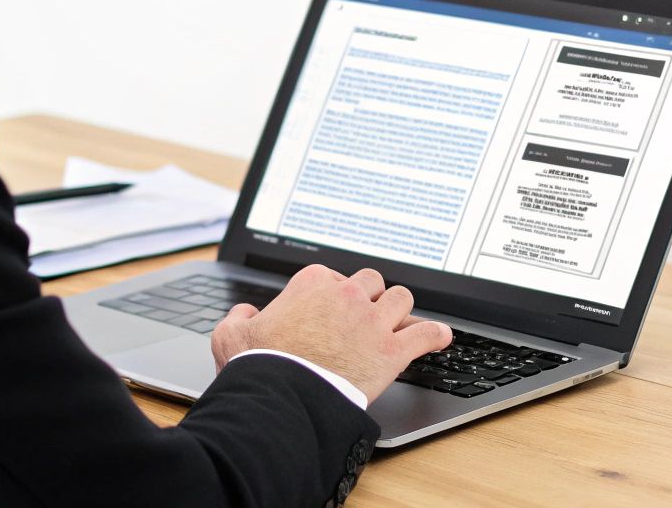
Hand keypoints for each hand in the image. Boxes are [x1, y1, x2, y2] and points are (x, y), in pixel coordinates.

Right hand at [210, 263, 452, 402]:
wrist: (284, 396)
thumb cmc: (260, 366)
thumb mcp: (230, 336)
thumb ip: (237, 319)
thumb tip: (245, 314)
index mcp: (312, 283)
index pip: (332, 275)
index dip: (332, 293)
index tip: (331, 309)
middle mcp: (347, 294)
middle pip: (371, 282)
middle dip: (369, 297)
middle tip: (365, 316)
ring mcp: (373, 320)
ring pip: (401, 299)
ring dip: (400, 311)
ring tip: (399, 323)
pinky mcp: (392, 350)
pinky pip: (427, 333)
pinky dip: (436, 335)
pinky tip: (441, 337)